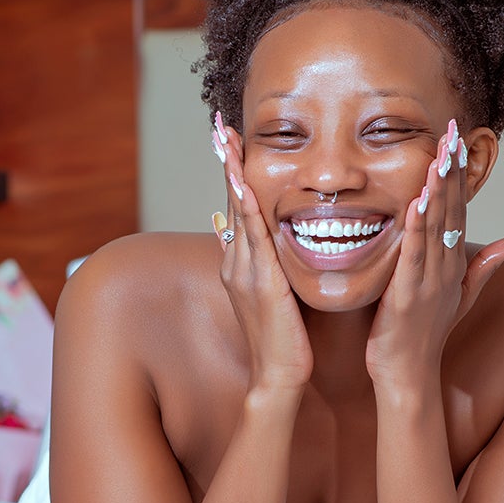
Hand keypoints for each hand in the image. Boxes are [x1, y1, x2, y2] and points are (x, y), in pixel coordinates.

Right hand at [212, 112, 312, 398]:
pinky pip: (252, 238)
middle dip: (225, 162)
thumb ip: (270, 267)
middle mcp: (236, 262)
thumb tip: (270, 245)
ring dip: (232, 175)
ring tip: (226, 141)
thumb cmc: (283, 339)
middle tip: (220, 125)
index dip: (232, 173)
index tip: (229, 140)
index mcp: (241, 264)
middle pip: (230, 201)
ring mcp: (243, 271)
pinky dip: (246, 209)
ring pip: (237, 212)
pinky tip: (244, 186)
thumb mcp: (274, 295)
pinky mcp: (258, 282)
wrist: (278, 377)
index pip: (236, 208)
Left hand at [365, 119, 503, 396]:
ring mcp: (430, 282)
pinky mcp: (408, 296)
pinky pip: (414, 256)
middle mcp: (446, 268)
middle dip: (452, 170)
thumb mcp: (459, 294)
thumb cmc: (424, 334)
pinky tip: (417, 203)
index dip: (459, 175)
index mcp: (452, 264)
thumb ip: (484, 264)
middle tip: (452, 131)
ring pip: (436, 228)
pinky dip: (417, 229)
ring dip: (438, 191)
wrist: (408, 375)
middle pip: (452, 210)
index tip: (458, 140)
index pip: (459, 210)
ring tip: (439, 157)